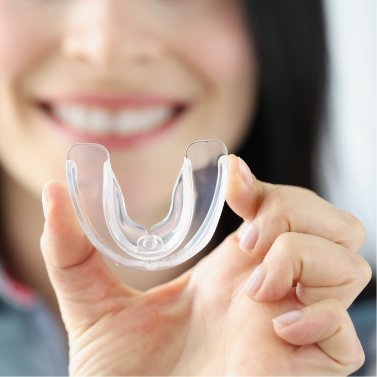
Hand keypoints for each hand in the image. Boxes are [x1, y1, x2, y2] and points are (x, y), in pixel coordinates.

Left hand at [40, 155, 370, 375]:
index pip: (280, 206)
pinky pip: (347, 332)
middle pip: (330, 223)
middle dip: (295, 211)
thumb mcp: (96, 306)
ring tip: (254, 285)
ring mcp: (294, 325)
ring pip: (350, 262)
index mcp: (232, 270)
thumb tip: (55, 192)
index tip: (233, 178)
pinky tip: (276, 327)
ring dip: (304, 257)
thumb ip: (73, 251)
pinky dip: (320, 317)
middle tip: (247, 237)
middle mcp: (270, 288)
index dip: (265, 184)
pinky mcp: (308, 368)